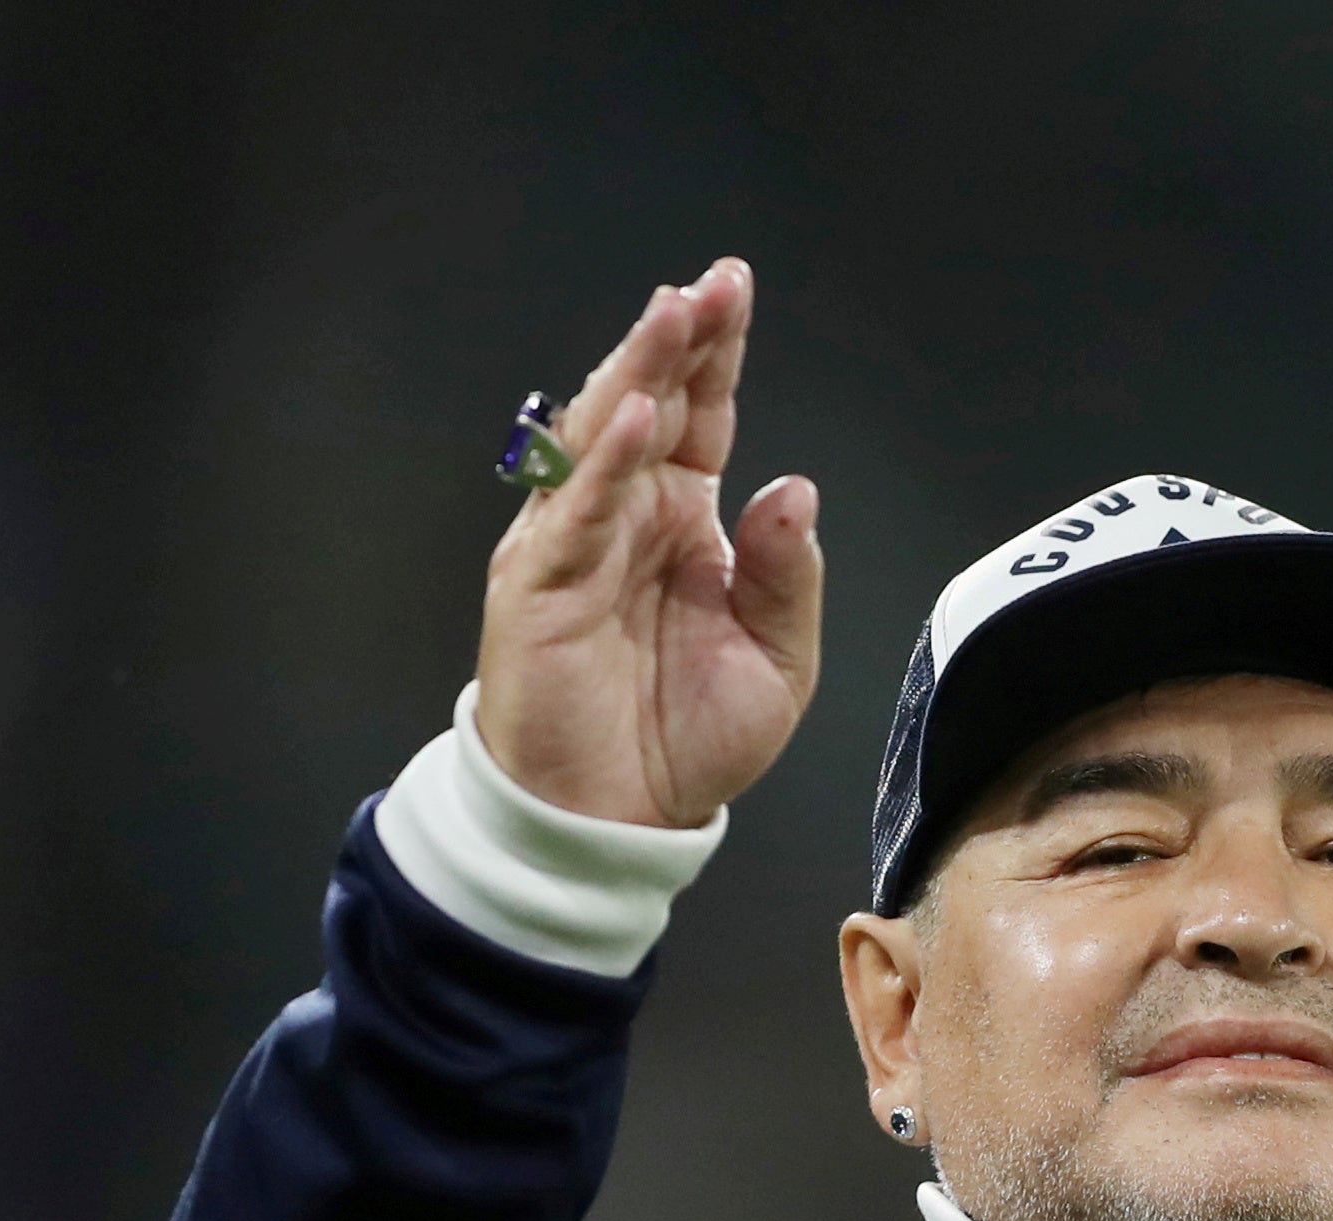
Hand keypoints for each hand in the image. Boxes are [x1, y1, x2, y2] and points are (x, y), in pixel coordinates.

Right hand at [472, 258, 820, 828]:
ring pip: (603, 440)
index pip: (703, 415)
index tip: (734, 288)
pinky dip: (601, 467)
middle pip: (649, 404)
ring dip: (636, 375)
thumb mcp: (778, 661)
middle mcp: (626, 515)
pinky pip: (571, 516)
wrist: (620, 822)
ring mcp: (575, 544)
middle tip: (708, 286)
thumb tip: (794, 485)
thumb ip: (789, 576)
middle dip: (675, 342)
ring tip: (670, 317)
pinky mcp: (538, 588)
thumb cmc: (689, 739)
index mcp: (683, 518)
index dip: (715, 352)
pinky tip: (636, 420)